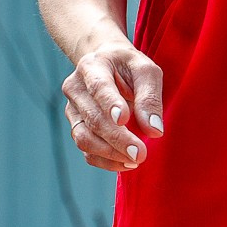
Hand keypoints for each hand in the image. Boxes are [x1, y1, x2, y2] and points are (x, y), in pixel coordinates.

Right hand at [64, 42, 163, 171]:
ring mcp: (73, 109)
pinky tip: (126, 163)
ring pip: (84, 137)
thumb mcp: (147, 71)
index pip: (99, 87)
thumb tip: (154, 131)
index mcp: (93, 67)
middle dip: (117, 139)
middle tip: (141, 153)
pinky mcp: (77, 126)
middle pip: (93, 118)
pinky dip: (105, 161)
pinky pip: (85, 150)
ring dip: (110, 153)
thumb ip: (150, 97)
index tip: (124, 120)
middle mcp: (76, 88)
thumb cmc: (130, 67)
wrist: (107, 63)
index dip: (110, 105)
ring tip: (136, 160)